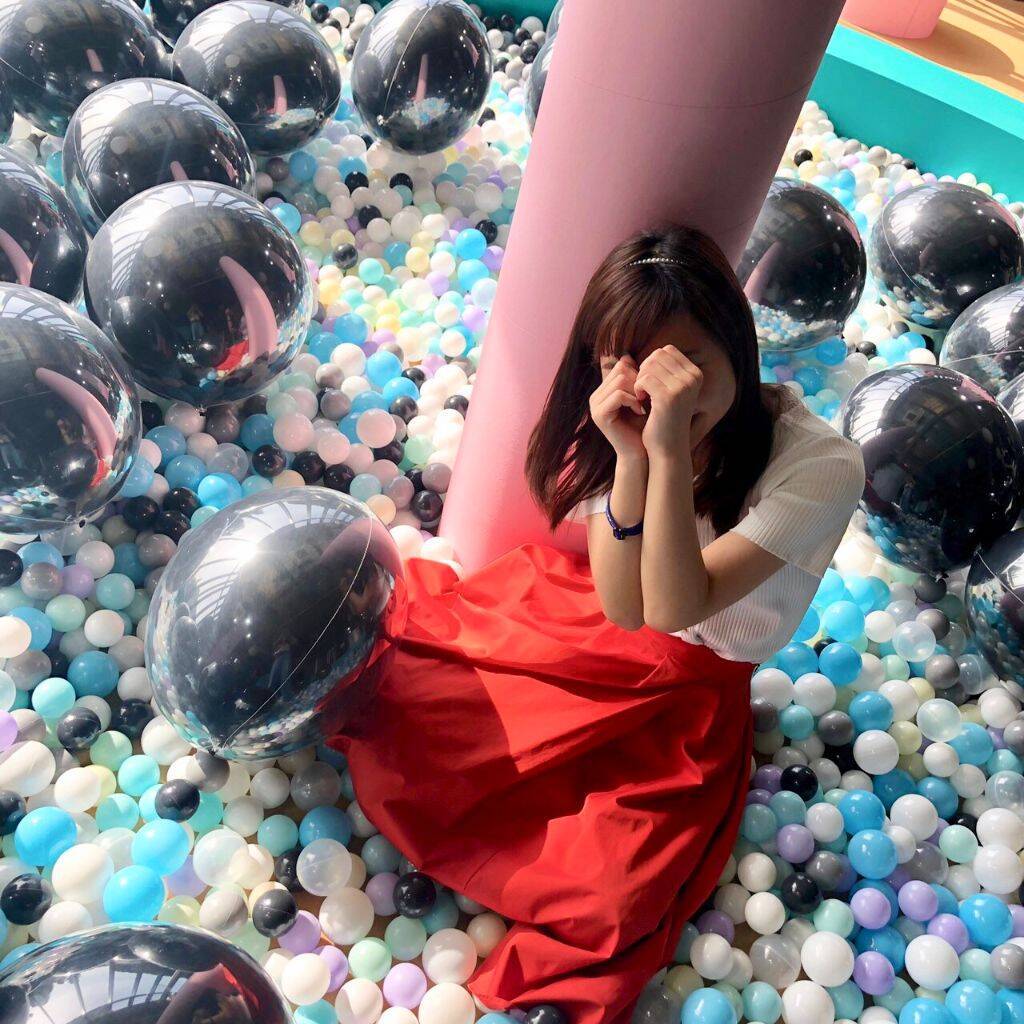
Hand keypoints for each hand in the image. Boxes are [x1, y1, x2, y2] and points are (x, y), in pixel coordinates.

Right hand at [588, 354, 647, 460]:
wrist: (641, 451)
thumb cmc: (644, 424)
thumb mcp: (640, 396)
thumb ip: (635, 378)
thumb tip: (631, 355)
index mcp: (604, 390)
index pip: (621, 364)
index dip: (638, 373)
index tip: (647, 390)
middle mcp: (596, 396)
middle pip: (620, 369)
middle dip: (638, 381)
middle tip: (647, 397)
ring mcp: (595, 405)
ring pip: (619, 380)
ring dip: (636, 390)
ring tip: (643, 404)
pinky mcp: (599, 415)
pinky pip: (618, 394)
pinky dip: (632, 400)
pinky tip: (639, 410)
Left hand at [634, 345, 701, 459]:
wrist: (668, 448)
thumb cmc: (664, 419)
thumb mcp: (669, 391)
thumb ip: (662, 370)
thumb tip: (641, 353)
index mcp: (696, 374)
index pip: (667, 350)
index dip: (652, 364)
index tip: (649, 383)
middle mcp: (693, 378)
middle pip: (657, 355)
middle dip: (645, 370)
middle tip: (643, 390)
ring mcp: (683, 386)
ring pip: (649, 365)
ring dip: (639, 379)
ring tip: (642, 396)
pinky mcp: (669, 396)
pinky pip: (644, 379)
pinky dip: (637, 388)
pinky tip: (640, 402)